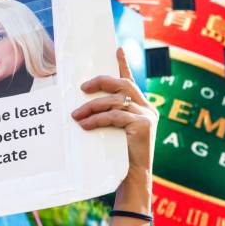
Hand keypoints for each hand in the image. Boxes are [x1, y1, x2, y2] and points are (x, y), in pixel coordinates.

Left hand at [73, 48, 156, 192]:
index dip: (124, 64)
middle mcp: (148, 107)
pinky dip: (97, 119)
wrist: (133, 177)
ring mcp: (147, 115)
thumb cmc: (120, 156)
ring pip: (115, 101)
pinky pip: (115, 116)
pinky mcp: (143, 125)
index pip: (131, 81)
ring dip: (92, 106)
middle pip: (123, 84)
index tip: (117, 48)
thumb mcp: (115, 132)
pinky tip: (85, 124)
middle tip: (82, 87)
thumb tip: (84, 107)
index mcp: (143, 107)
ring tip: (76, 115)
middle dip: (101, 82)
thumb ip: (110, 117)